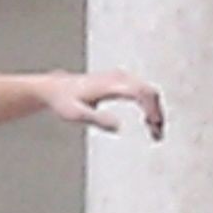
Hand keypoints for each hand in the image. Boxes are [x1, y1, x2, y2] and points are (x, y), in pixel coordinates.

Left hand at [40, 70, 163, 139]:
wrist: (54, 88)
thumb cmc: (63, 101)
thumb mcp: (76, 114)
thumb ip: (97, 119)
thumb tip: (119, 126)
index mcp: (111, 84)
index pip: (141, 92)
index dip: (152, 109)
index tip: (155, 126)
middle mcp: (118, 77)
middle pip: (150, 91)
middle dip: (157, 113)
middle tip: (158, 135)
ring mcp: (120, 77)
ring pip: (148, 91)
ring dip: (155, 110)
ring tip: (155, 132)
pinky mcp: (119, 80)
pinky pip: (142, 91)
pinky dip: (149, 106)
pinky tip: (147, 121)